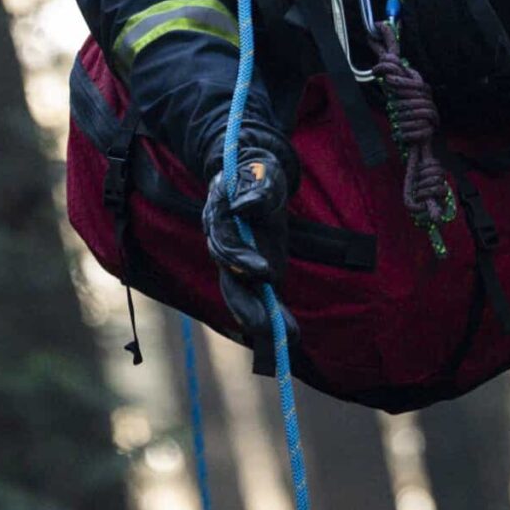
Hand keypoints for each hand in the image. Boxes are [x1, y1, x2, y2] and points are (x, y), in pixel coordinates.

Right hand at [203, 139, 300, 365]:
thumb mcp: (263, 173)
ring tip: (284, 336)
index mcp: (219, 220)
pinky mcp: (254, 271)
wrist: (257, 178)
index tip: (265, 271)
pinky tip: (290, 333)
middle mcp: (224, 246)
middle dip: (247, 306)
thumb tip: (245, 207)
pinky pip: (259, 297)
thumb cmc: (258, 173)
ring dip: (261, 318)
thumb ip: (257, 189)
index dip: (242, 259)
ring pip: (241, 296)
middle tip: (267, 326)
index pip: (226, 244)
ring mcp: (238, 263)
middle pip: (229, 281)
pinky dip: (274, 315)